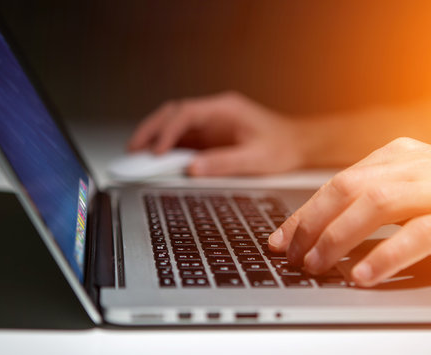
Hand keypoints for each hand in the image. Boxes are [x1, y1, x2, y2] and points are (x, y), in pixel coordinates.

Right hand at [128, 92, 303, 175]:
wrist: (298, 144)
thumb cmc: (283, 146)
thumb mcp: (256, 159)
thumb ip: (224, 163)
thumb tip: (193, 169)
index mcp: (225, 109)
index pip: (186, 114)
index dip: (167, 131)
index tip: (156, 151)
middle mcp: (215, 112)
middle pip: (173, 113)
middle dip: (150, 129)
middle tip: (132, 150)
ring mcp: (212, 122)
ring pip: (175, 123)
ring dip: (155, 136)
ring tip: (137, 154)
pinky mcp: (212, 135)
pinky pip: (184, 137)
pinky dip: (168, 147)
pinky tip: (157, 159)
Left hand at [268, 137, 430, 286]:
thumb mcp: (415, 181)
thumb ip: (376, 195)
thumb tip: (328, 226)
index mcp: (396, 154)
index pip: (338, 183)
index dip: (305, 213)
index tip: (282, 238)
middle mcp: (413, 165)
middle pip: (347, 189)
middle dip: (312, 224)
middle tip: (294, 255)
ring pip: (374, 206)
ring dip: (338, 238)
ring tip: (318, 265)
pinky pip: (415, 235)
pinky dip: (384, 256)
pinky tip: (363, 275)